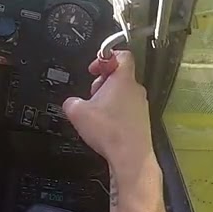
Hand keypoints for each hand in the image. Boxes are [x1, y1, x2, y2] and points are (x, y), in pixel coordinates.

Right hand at [62, 51, 153, 167]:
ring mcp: (141, 105)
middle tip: (92, 92)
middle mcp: (135, 90)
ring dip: (109, 98)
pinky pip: (127, 109)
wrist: (130, 157)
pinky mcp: (141, 120)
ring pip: (123, 92)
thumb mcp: (77, 112)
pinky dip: (116, 112)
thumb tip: (71, 103)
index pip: (121, 55)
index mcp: (123, 79)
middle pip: (120, 75)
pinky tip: (106, 125)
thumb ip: (71, 101)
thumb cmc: (110, 132)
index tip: (95, 67)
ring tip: (98, 112)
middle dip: (103, 81)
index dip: (105, 57)